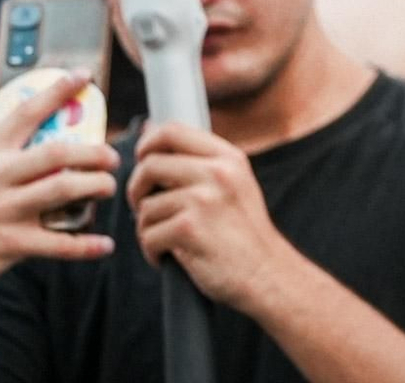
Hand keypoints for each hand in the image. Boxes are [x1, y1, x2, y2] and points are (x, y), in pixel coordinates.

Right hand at [0, 72, 119, 309]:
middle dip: (95, 152)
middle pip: (57, 152)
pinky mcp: (8, 244)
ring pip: (62, 189)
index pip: (26, 112)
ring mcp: (2, 210)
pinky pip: (57, 243)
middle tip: (113, 157)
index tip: (85, 75)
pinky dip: (85, 245)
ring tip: (108, 187)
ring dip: (96, 187)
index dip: (58, 91)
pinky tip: (104, 244)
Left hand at [127, 122, 293, 313]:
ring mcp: (204, 200)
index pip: (173, 131)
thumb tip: (150, 135)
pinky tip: (170, 257)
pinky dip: (153, 251)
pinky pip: (147, 235)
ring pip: (145, 206)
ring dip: (148, 228)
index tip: (142, 162)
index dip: (148, 144)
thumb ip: (201, 163)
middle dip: (137, 190)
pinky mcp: (189, 229)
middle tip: (145, 209)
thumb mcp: (235, 184)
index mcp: (229, 158)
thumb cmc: (244, 233)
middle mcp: (218, 173)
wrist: (267, 274)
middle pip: (150, 165)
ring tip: (169, 241)